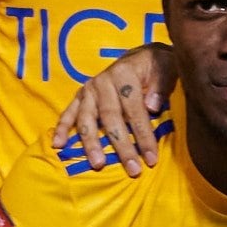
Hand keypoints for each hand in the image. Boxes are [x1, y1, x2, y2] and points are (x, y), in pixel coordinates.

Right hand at [55, 43, 174, 173]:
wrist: (141, 57)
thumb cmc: (157, 67)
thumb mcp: (168, 68)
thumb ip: (161, 86)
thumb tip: (152, 107)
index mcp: (124, 73)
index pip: (134, 109)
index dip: (143, 135)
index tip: (151, 159)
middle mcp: (103, 81)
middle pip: (111, 117)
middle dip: (122, 146)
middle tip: (132, 169)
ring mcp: (89, 89)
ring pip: (87, 119)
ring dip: (91, 143)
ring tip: (98, 164)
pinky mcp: (81, 96)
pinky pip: (68, 113)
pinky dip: (62, 128)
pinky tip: (58, 145)